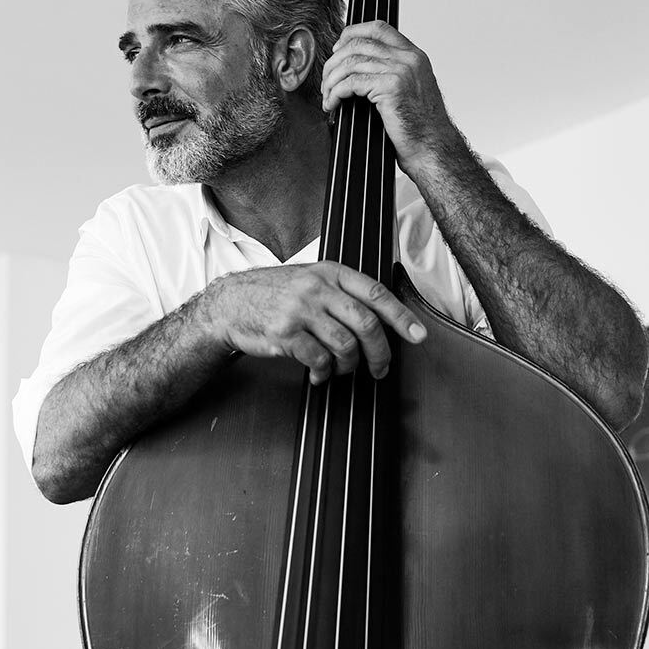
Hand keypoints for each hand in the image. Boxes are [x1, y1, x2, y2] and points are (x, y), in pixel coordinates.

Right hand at [205, 262, 426, 383]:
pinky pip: (318, 360)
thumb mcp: (311, 279)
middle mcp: (318, 288)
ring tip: (341, 371)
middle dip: (380, 352)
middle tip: (380, 369)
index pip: (376, 294)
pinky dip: (324, 374)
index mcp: (330, 272)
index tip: (418, 335)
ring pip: (345, 345)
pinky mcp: (284, 333)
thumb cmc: (276, 294)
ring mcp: (300, 310)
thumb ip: (342, 292)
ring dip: (349, 366)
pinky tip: (319, 376)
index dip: (402, 317)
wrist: (230, 303)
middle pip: (366, 323)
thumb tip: (382, 318)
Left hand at [320, 21, 454, 173]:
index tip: (338, 49)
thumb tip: (360, 68)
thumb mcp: (411, 90)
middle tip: (327, 79)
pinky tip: (332, 103)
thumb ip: (392, 73)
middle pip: (359, 44)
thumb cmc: (421, 127)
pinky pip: (350, 82)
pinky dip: (335, 93)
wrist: (433, 147)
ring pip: (351, 62)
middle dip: (335, 61)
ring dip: (332, 79)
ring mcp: (400, 70)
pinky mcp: (390, 87)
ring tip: (327, 95)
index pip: (378, 28)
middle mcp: (408, 58)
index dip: (352, 34)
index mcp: (414, 56)